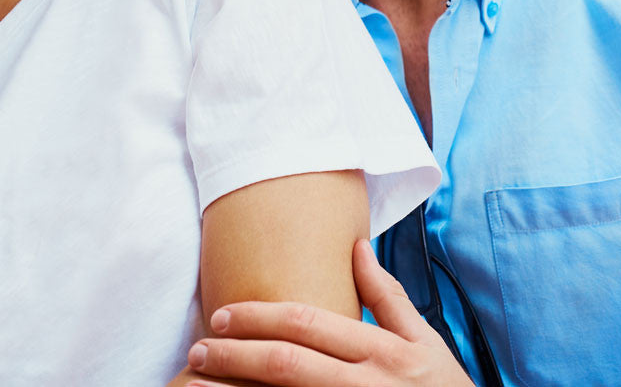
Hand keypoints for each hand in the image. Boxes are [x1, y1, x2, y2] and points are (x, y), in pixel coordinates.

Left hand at [185, 238, 475, 386]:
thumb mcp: (424, 341)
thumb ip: (387, 297)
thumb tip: (356, 247)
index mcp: (382, 350)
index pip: (308, 324)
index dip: (258, 317)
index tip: (221, 315)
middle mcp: (367, 382)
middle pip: (287, 363)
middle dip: (234, 353)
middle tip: (196, 349)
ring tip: (197, 384)